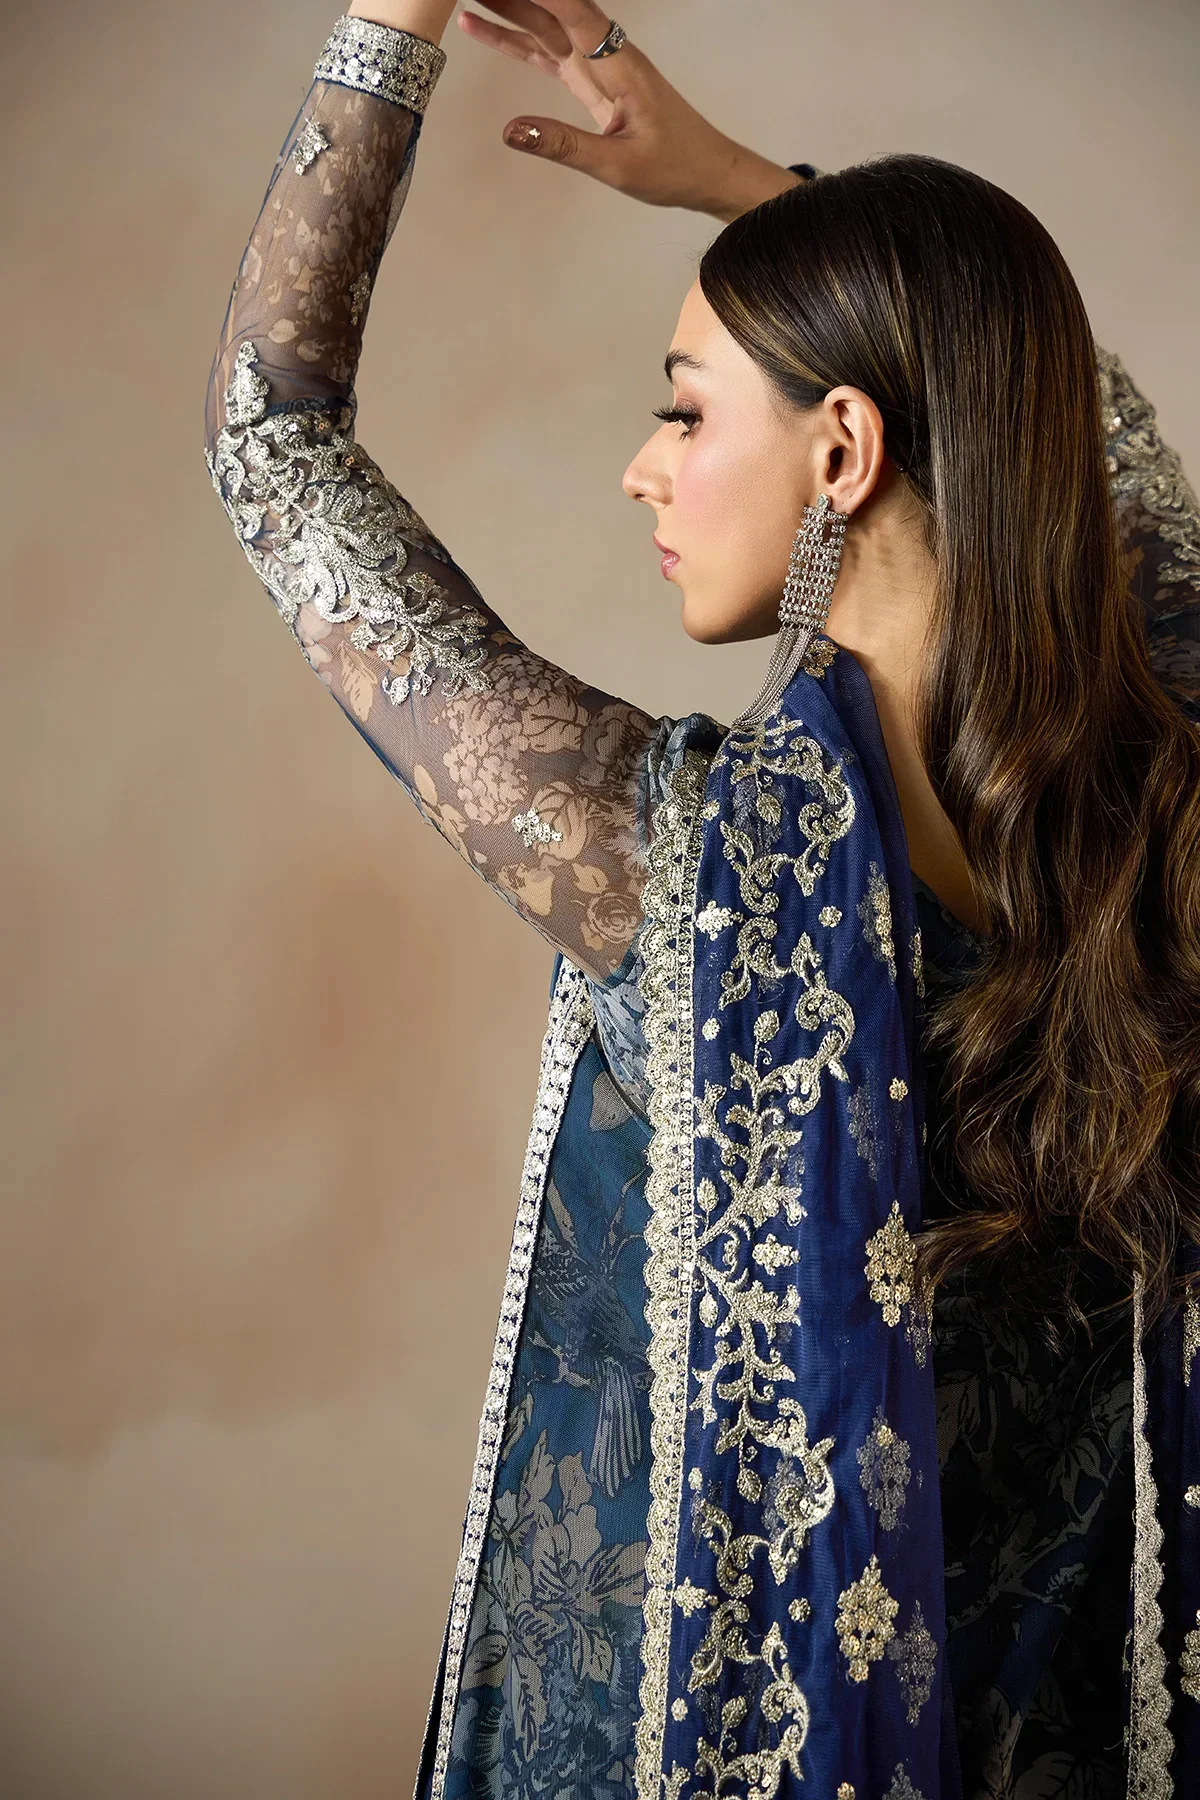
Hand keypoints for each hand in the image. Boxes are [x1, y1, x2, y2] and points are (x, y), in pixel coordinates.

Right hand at [457, 0, 802, 220]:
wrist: (708, 172)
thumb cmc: (675, 166)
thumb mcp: (617, 164)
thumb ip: (563, 144)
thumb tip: (511, 131)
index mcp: (618, 63)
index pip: (572, 10)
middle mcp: (606, 54)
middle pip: (550, 8)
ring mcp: (597, 64)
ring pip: (544, 25)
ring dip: (506, 8)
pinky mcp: (592, 81)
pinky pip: (547, 52)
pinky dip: (516, 41)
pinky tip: (486, 28)